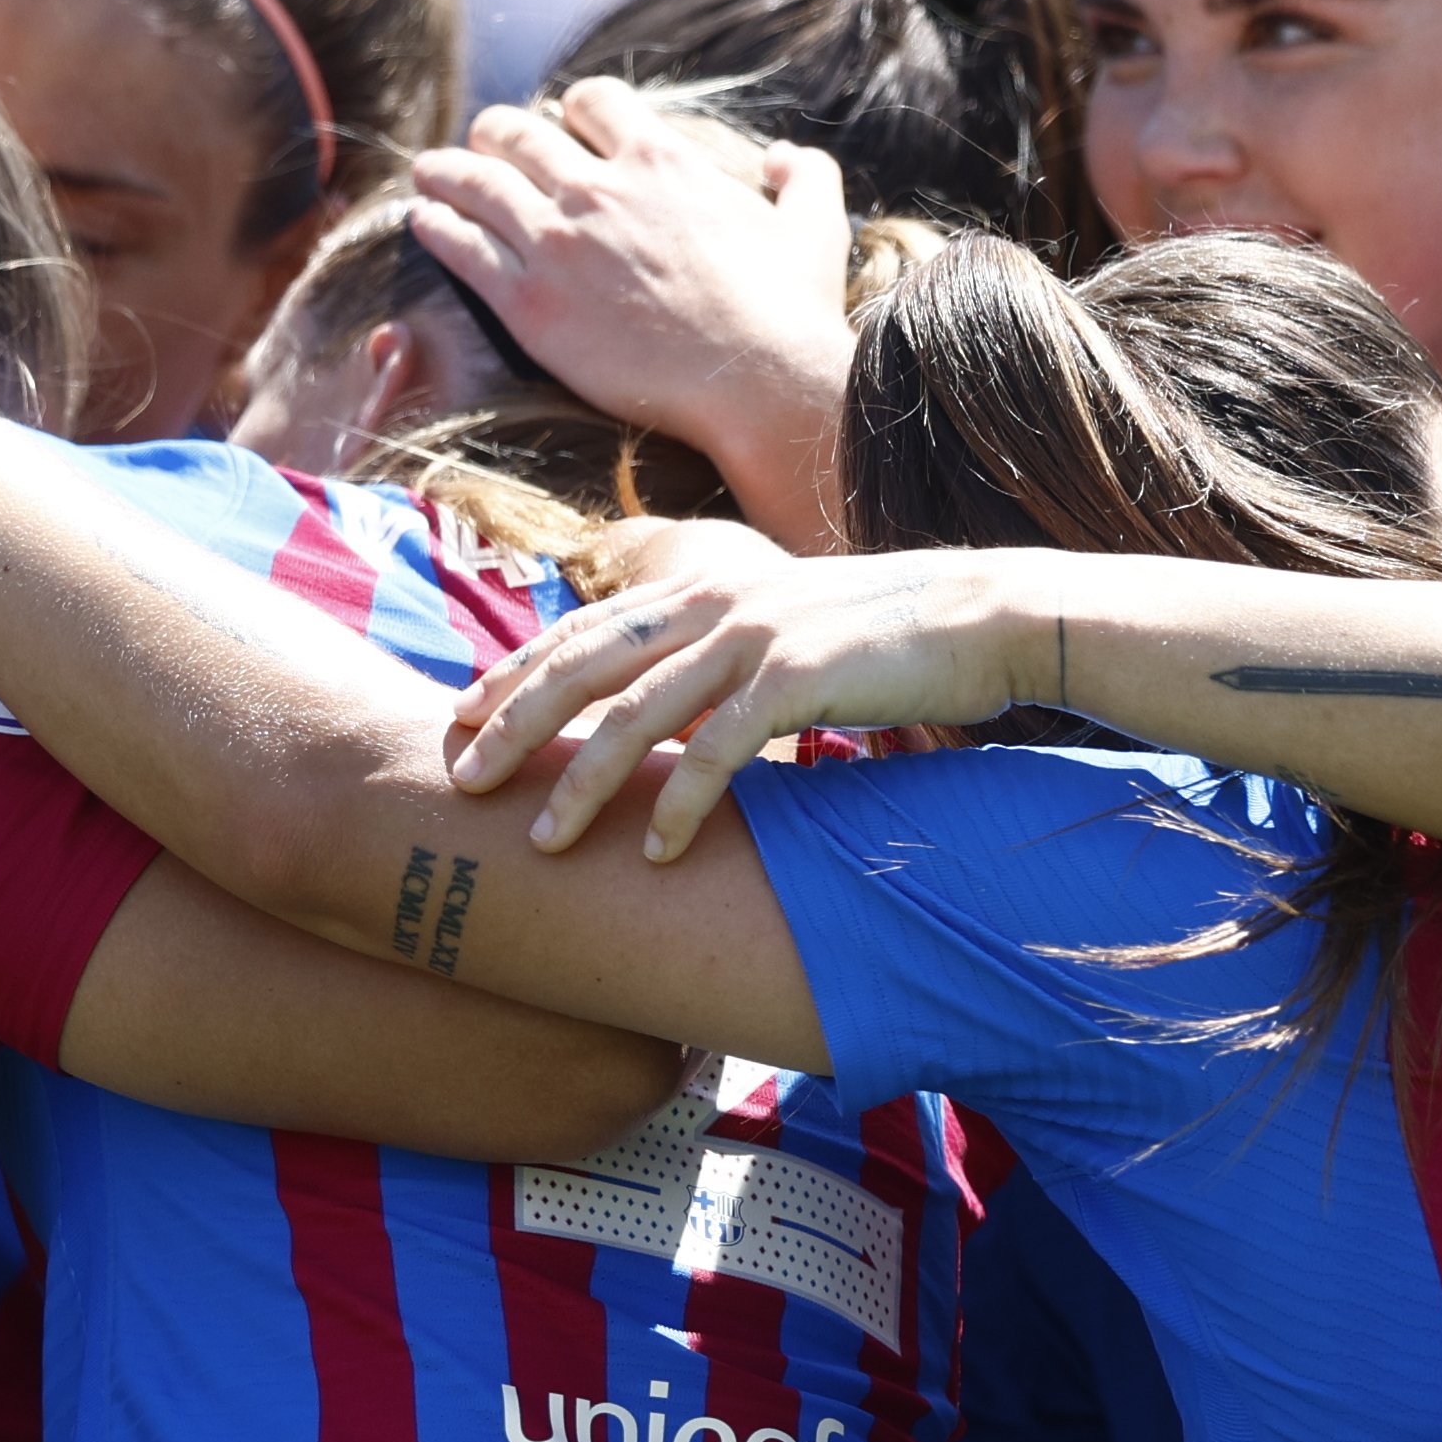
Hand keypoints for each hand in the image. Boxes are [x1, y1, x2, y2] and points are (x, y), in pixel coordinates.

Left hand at [409, 85, 857, 537]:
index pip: (592, 100)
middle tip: (482, 148)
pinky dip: (436, 223)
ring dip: (446, 170)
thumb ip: (803, 174)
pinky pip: (460, 245)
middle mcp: (598, 188)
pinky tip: (423, 219)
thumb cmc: (790, 311)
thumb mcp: (816, 224)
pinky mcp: (527, 302)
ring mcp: (556, 242)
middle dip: (496, 135)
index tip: (563, 128)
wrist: (758, 382)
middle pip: (518, 132)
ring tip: (429, 173)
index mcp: (660, 160)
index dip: (571, 111)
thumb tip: (778, 157)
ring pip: (476, 180)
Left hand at [446, 542, 1049, 859]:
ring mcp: (755, 638)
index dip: (513, 675)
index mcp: (703, 589)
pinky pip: (720, 750)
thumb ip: (721, 656)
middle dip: (512, 725)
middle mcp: (715, 604)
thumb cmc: (883, 639)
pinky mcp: (800, 679)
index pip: (582, 632)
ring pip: (638, 713)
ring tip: (542, 840)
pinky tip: (654, 852)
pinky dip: (682, 804)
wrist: (983, 615)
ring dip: (582, 780)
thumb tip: (674, 710)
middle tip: (461, 780)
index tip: (459, 720)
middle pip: (584, 667)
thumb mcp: (783, 632)